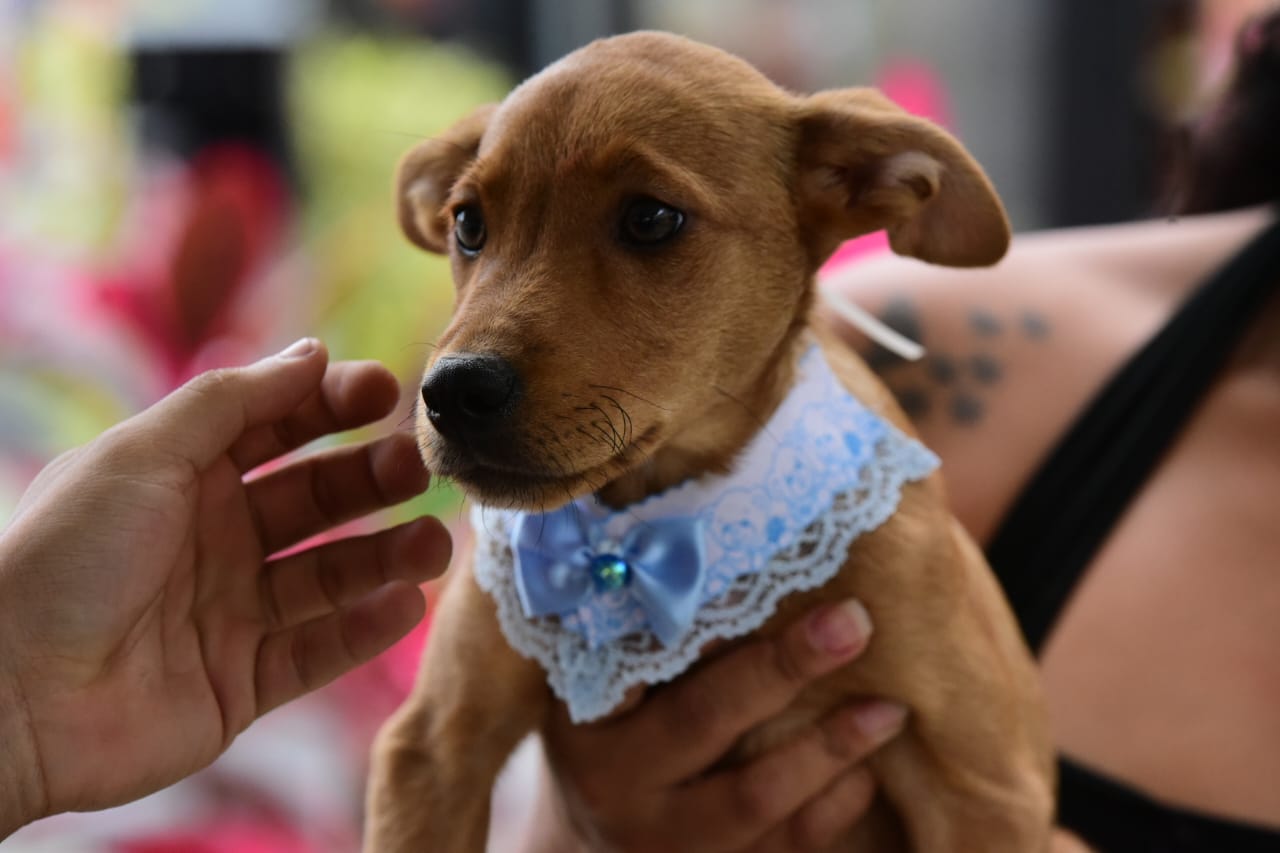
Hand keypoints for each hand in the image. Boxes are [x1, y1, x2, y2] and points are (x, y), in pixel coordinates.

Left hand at [0, 339, 450, 834]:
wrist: (6, 697)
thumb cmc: (64, 558)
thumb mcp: (142, 454)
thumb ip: (231, 401)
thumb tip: (312, 351)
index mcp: (182, 478)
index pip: (275, 428)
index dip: (330, 405)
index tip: (386, 390)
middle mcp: (214, 539)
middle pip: (314, 500)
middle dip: (368, 479)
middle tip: (416, 466)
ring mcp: (231, 612)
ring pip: (330, 576)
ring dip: (386, 556)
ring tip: (433, 545)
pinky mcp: (243, 682)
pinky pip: (318, 651)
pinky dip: (364, 628)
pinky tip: (403, 603)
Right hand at [532, 599, 906, 851]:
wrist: (592, 842)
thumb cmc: (611, 734)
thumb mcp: (601, 686)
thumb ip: (644, 633)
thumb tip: (725, 543)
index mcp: (583, 719)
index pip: (639, 659)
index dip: (697, 618)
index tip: (755, 573)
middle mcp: (615, 784)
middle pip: (705, 718)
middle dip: (784, 667)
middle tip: (852, 622)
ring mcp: (663, 841)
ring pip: (754, 796)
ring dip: (830, 747)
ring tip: (890, 707)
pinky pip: (785, 847)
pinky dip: (833, 806)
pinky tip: (868, 770)